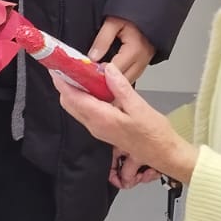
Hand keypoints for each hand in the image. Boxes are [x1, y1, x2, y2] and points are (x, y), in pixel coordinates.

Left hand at [51, 65, 196, 184]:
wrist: (162, 153)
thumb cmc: (154, 133)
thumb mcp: (139, 106)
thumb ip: (121, 87)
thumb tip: (107, 69)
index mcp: (102, 119)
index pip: (74, 98)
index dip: (63, 83)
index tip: (57, 68)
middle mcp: (95, 126)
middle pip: (69, 104)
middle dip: (65, 85)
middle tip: (68, 67)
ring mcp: (98, 130)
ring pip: (76, 108)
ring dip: (74, 92)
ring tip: (79, 73)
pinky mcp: (103, 130)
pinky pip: (85, 112)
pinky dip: (83, 99)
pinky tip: (93, 88)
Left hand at [88, 15, 155, 83]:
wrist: (149, 8)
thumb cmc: (132, 13)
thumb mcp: (113, 22)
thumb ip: (102, 40)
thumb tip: (93, 57)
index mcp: (135, 50)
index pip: (115, 70)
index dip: (100, 74)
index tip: (88, 74)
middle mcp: (142, 60)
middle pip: (123, 81)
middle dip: (107, 83)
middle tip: (91, 80)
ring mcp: (144, 63)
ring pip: (128, 82)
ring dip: (115, 84)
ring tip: (99, 80)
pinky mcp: (144, 63)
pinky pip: (131, 77)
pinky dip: (121, 80)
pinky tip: (110, 77)